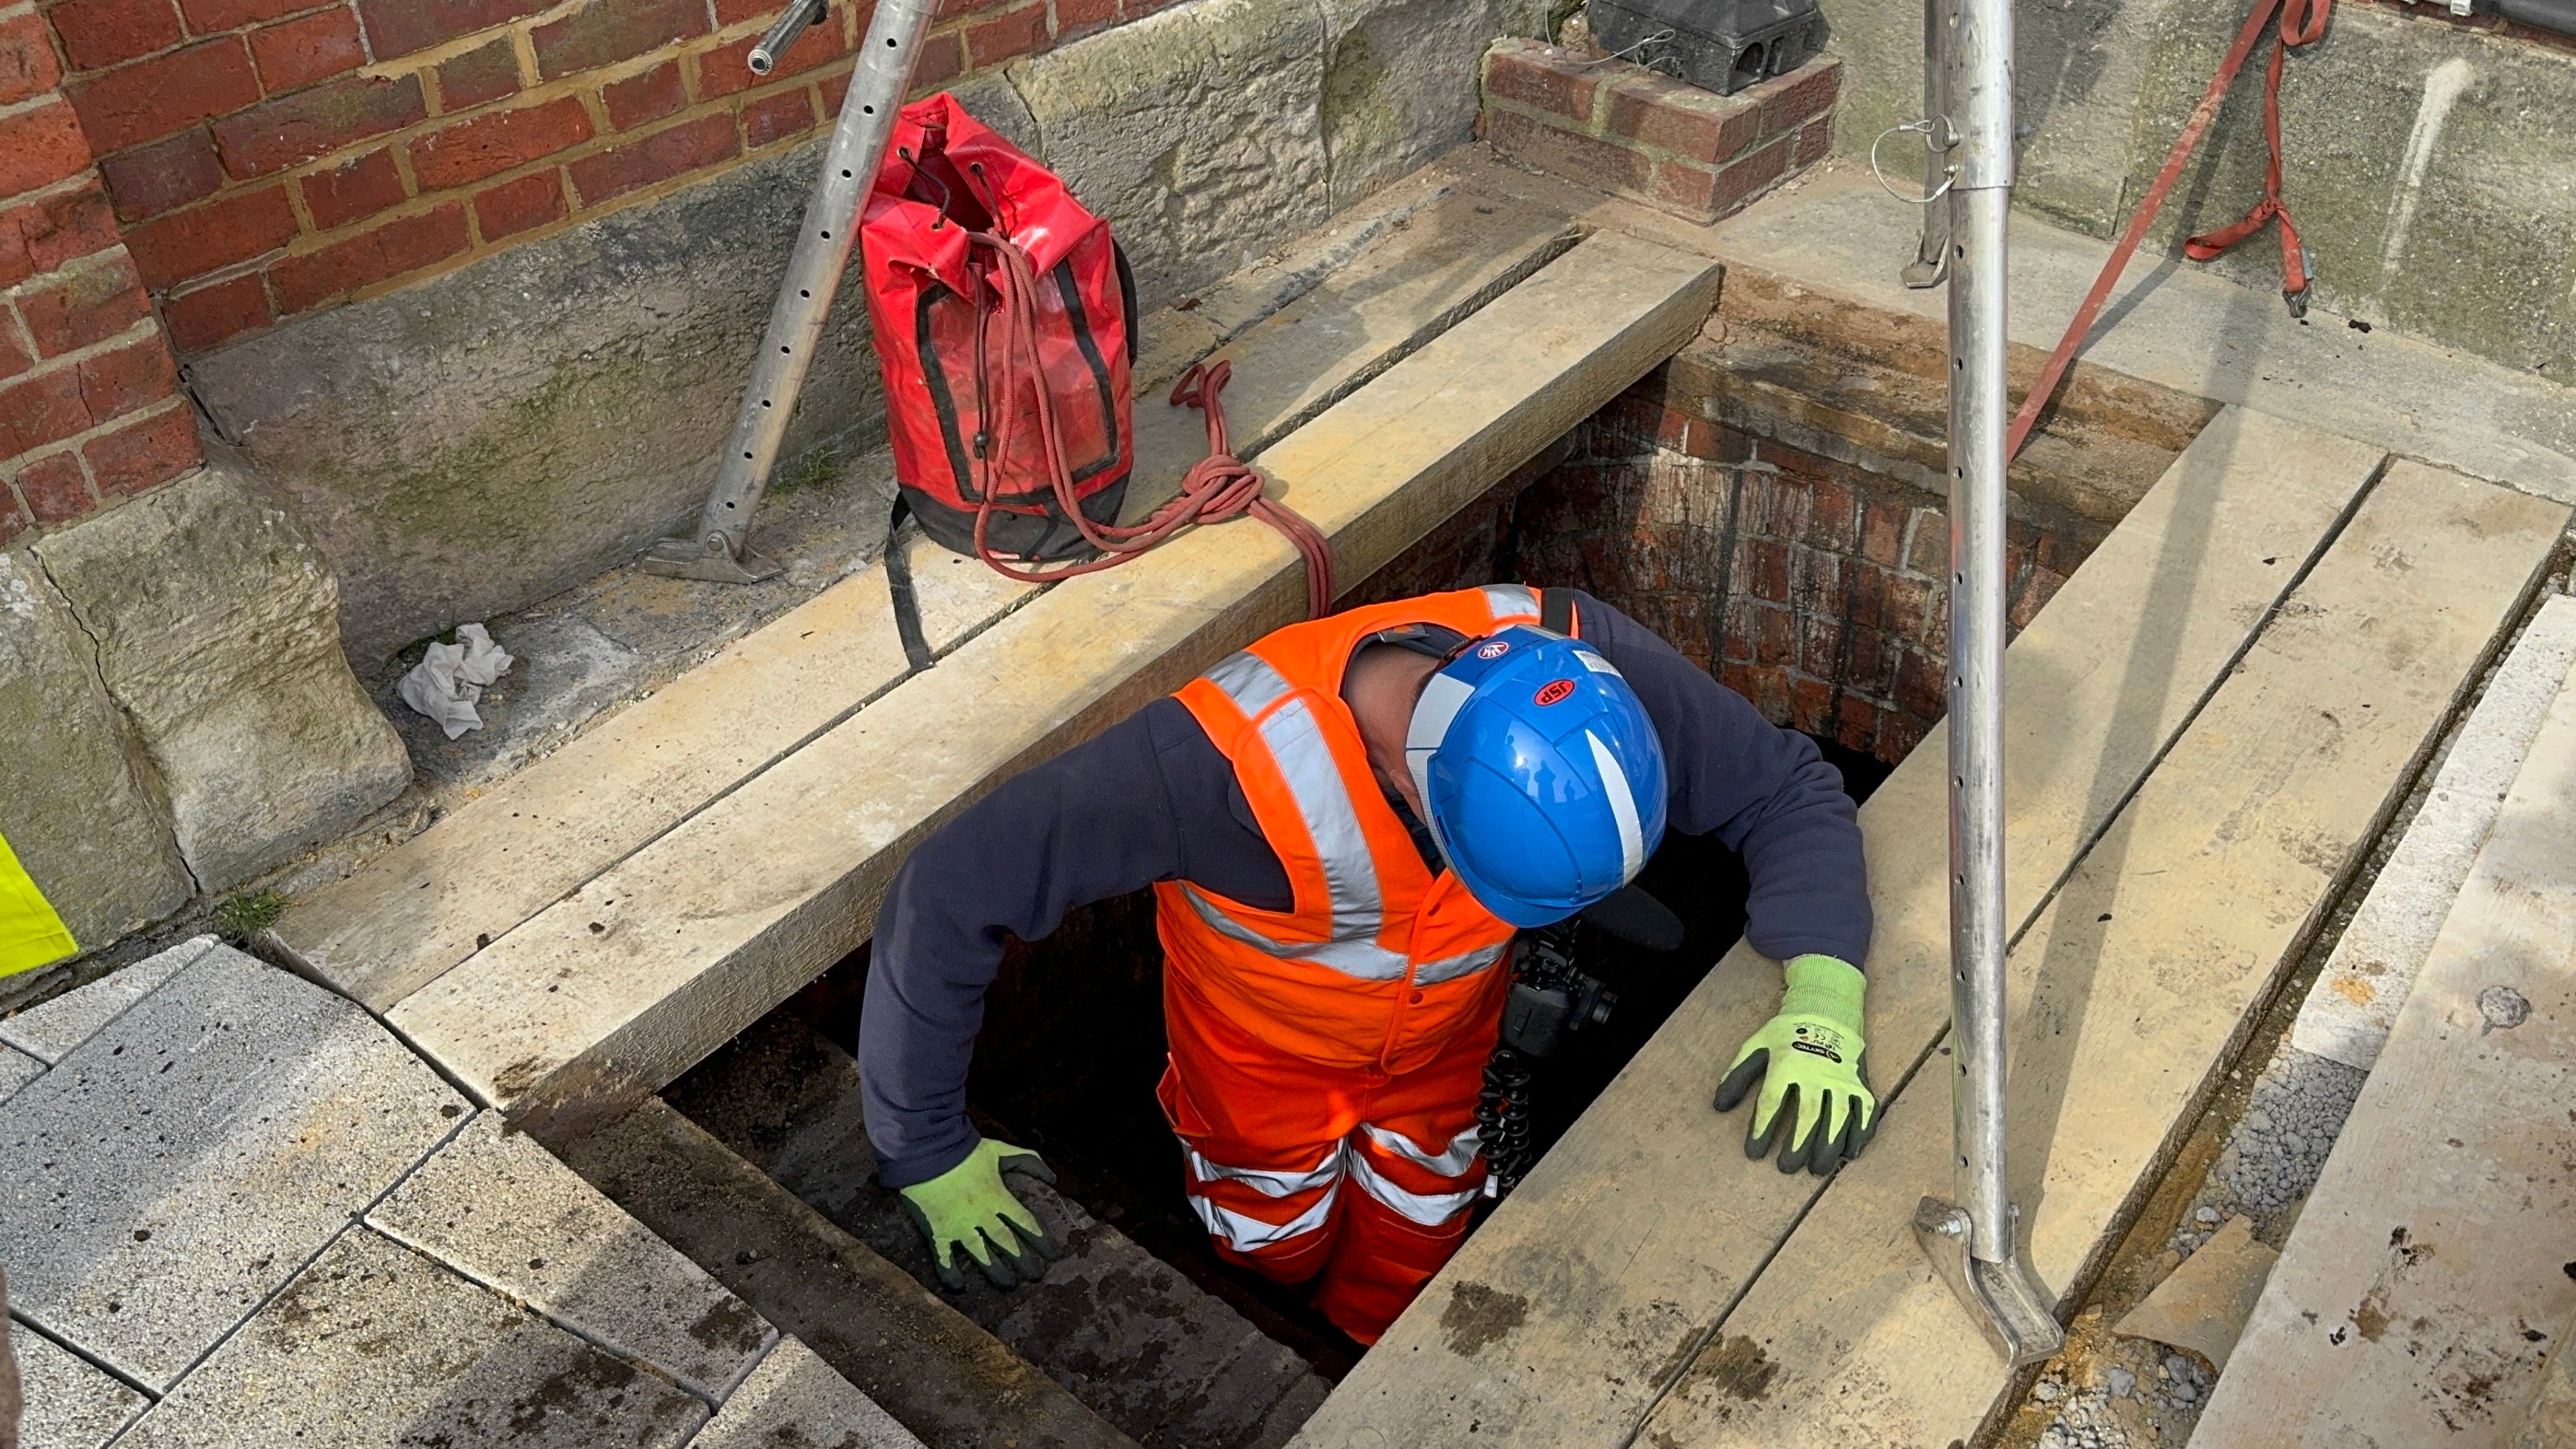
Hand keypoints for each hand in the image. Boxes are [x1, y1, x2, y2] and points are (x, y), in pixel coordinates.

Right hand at [896, 1138, 1065, 1288]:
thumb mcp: (1000, 1150)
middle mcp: (982, 1216)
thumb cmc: (965, 1149)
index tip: (1054, 1254)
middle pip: (1008, 1243)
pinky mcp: (937, 1232)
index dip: (1042, 1240)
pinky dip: (950, 1273)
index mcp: (998, 1197)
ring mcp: (959, 1226)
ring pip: (982, 1255)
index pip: (1026, 1223)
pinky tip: (959, 1286)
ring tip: (1009, 1285)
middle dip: (1024, 1261)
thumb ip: (1028, 1160)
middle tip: (1036, 1276)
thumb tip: (1052, 1179)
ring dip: (996, 1272)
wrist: (927, 1149)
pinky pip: (944, 1257)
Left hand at [1713, 954, 1877, 1175]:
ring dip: (1828, 1147)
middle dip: (1797, 1146)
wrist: (1828, 1010)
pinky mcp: (1862, 1083)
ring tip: (1817, 1169)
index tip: (1754, 1153)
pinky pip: (1866, 1112)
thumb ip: (1737, 1075)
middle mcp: (1816, 1072)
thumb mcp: (1757, 1046)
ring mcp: (1842, 1079)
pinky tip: (1850, 1154)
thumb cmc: (1787, 1033)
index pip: (1771, 1103)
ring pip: (1839, 1119)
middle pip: (1808, 1115)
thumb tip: (1718, 1106)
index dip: (1761, 1130)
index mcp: (1786, 1063)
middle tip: (1786, 1168)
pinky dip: (1860, 1135)